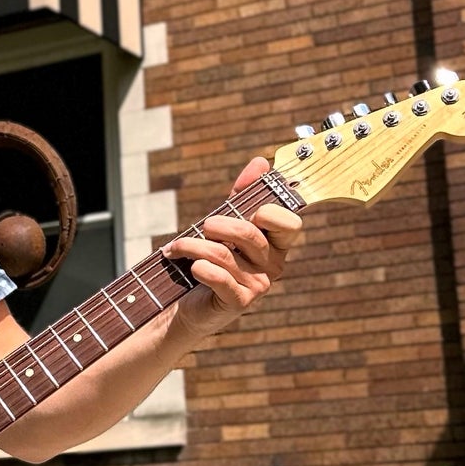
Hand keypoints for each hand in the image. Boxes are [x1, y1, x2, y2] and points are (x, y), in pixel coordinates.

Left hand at [164, 155, 302, 342]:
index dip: (269, 212)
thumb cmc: (211, 259)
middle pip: (248, 233)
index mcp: (276, 244)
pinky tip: (187, 265)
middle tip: (201, 226)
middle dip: (217, 225)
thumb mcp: (226, 223)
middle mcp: (273, 266)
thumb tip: (260, 161)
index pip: (289, 223)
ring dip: (191, 245)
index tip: (245, 209)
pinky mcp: (239, 302)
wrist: (188, 303)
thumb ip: (243, 194)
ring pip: (223, 253)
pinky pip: (218, 277)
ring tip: (175, 246)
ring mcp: (258, 286)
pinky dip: (198, 267)